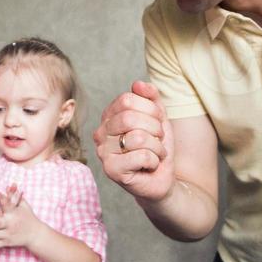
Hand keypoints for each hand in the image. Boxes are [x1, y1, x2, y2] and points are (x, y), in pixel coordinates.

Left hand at [0, 184, 44, 249]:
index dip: (2, 198)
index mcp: (14, 213)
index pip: (7, 204)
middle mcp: (10, 224)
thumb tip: (9, 185)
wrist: (36, 235)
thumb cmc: (29, 217)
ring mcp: (8, 234)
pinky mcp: (7, 242)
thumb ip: (15, 196)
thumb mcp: (24, 205)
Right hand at [93, 80, 173, 201]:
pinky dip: (154, 160)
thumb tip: (138, 83)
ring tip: (154, 154)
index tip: (156, 123)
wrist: (161, 177)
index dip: (150, 110)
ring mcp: (103, 152)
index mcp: (109, 116)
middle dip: (154, 129)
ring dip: (156, 147)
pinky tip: (149, 166)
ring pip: (138, 138)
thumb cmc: (156, 147)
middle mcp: (101, 133)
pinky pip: (141, 156)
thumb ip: (151, 97)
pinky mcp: (111, 170)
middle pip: (129, 117)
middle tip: (157, 140)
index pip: (127, 99)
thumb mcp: (158, 118)